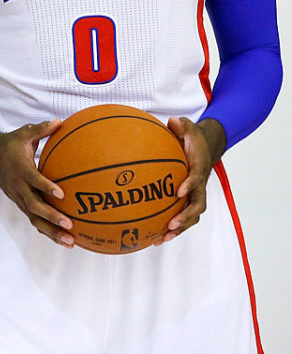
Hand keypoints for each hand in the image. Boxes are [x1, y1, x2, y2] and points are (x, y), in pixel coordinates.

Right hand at [0, 120, 74, 247]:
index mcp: (21, 170)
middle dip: (51, 217)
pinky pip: (35, 221)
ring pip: (35, 219)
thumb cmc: (10, 144)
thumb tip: (61, 122)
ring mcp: (19, 199)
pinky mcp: (21, 205)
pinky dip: (49, 232)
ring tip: (71, 241)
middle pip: (34, 206)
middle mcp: (19, 188)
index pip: (34, 180)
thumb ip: (42, 129)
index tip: (62, 194)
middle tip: (69, 224)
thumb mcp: (23, 133)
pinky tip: (66, 241)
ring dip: (52, 232)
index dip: (46, 187)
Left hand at [163, 116, 220, 239]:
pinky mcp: (188, 200)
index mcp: (198, 168)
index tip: (178, 192)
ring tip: (162, 238)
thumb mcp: (188, 127)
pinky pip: (182, 216)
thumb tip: (172, 121)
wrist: (206, 147)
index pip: (196, 178)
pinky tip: (154, 237)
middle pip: (197, 205)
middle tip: (170, 224)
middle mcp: (199, 185)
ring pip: (191, 216)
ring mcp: (195, 195)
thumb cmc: (193, 138)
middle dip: (185, 217)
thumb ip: (181, 126)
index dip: (189, 185)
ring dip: (179, 228)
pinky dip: (171, 228)